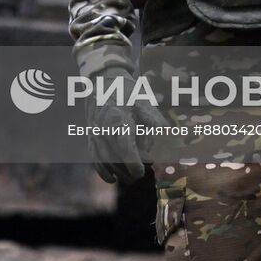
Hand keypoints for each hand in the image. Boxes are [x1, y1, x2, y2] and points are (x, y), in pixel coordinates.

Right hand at [86, 66, 172, 183]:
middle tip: (143, 172)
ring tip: (132, 177)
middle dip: (128, 168)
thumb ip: (154, 120)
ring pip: (104, 159)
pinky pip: (94, 157)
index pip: (123, 144)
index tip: (140, 173)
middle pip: (113, 156)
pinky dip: (102, 170)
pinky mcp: (91, 137)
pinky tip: (113, 179)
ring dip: (118, 171)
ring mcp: (95, 133)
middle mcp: (103, 127)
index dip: (131, 160)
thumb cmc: (127, 92)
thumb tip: (169, 135)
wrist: (103, 81)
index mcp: (117, 118)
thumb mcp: (143, 101)